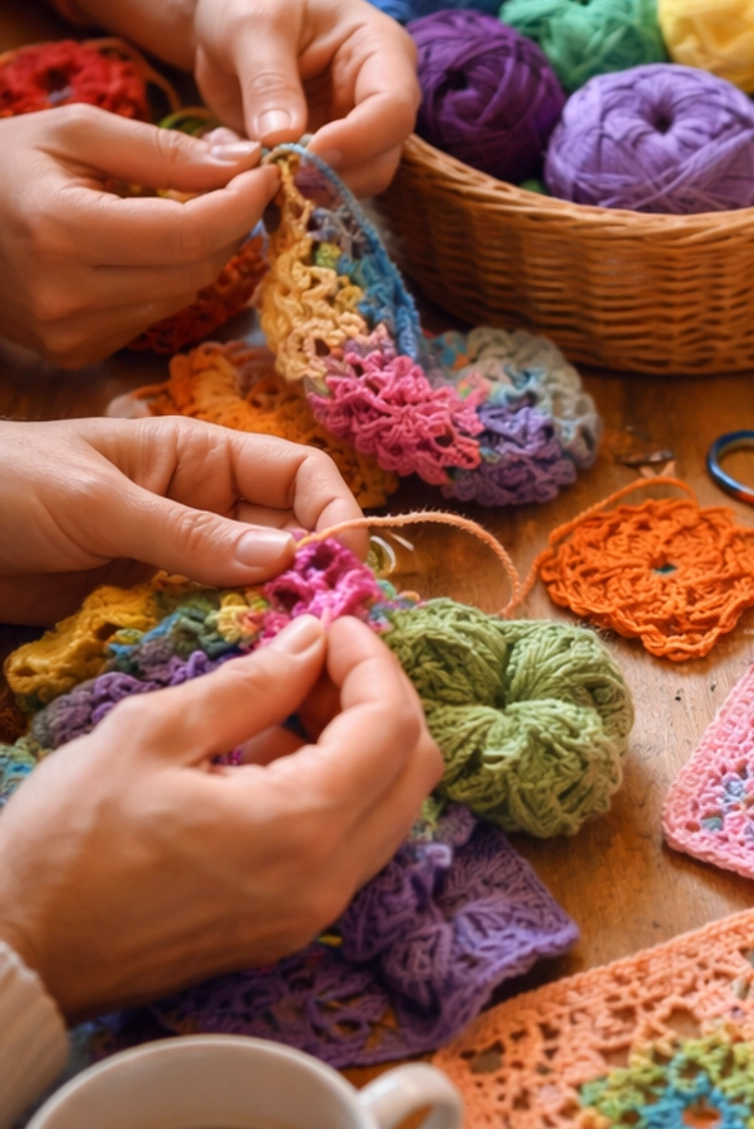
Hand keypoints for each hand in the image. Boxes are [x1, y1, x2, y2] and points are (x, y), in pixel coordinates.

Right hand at [0, 106, 275, 364]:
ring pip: (183, 297)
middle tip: (241, 184)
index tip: (266, 171)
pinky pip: (154, 316)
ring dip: (206, 254)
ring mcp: (70, 334)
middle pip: (195, 269)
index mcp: (61, 231)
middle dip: (231, 225)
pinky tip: (154, 247)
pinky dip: (170, 280)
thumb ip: (163, 150)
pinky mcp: (75, 352)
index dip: (241, 202)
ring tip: (198, 209)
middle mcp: (66, 296)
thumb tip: (244, 160)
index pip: (189, 231)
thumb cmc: (2, 164)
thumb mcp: (76, 131)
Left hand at [0, 415, 362, 623]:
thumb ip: (188, 533)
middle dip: (312, 579)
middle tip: (327, 632)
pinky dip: (225, 647)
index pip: (298, 473)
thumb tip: (283, 559)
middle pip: (287, 538)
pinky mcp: (149, 607)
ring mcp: (177, 561)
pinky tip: (235, 671)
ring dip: (272, 620)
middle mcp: (204, 508)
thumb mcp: (99, 502)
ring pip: (252, 590)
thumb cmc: (6, 484)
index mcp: (200, 457)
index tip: (344, 567)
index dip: (333, 512)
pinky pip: (206, 625)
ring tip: (287, 659)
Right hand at [0, 614, 442, 1018]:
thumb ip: (250, 684)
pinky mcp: (286, 927)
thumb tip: (312, 641)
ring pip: (387, 810)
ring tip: (279, 705)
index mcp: (300, 829)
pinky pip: (347, 846)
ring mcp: (311, 913)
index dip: (372, 662)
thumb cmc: (65, 846)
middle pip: (413, 770)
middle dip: (378, 699)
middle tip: (314, 661)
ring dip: (357, 745)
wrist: (19, 954)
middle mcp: (327, 881)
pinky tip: (263, 759)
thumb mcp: (150, 735)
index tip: (330, 626)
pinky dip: (332, 791)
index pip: (394, 728)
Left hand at [63, 0, 418, 200]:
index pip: (395, 107)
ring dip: (305, 189)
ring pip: (353, 183)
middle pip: (382, 158)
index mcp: (381, 52)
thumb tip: (282, 139)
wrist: (226, 7)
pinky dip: (278, 190)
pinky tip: (241, 164)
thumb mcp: (253, 25)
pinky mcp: (322, 155)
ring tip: (252, 167)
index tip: (309, 153)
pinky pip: (312, 188)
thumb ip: (269, 81)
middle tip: (278, 176)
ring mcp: (353, 131)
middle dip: (333, 174)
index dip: (359, 137)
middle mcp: (378, 98)